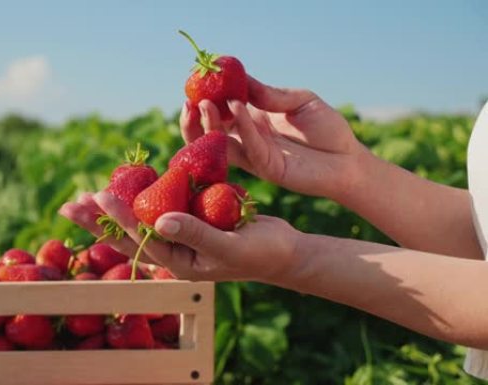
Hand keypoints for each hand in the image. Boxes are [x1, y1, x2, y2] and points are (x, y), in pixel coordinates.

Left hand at [60, 191, 300, 281]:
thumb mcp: (229, 246)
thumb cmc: (261, 253)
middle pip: (127, 233)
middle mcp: (173, 247)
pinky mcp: (190, 215)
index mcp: (178, 261)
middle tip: (69, 205)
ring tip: (87, 194)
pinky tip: (128, 180)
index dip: (116, 219)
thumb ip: (196, 234)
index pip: (139, 239)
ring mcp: (180, 232)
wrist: (283, 250)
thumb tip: (158, 222)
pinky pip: (162, 202)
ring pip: (139, 216)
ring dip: (115, 204)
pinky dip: (144, 190)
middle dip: (99, 220)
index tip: (98, 196)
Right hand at [180, 75, 367, 200]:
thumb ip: (270, 94)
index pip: (221, 112)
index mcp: (252, 122)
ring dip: (208, 125)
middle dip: (196, 117)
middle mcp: (248, 140)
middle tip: (190, 100)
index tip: (197, 83)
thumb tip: (241, 81)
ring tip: (202, 104)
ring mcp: (255, 156)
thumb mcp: (299, 100)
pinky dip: (241, 126)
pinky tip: (236, 107)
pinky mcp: (267, 168)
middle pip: (211, 132)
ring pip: (220, 145)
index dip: (207, 99)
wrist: (349, 160)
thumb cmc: (327, 130)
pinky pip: (248, 147)